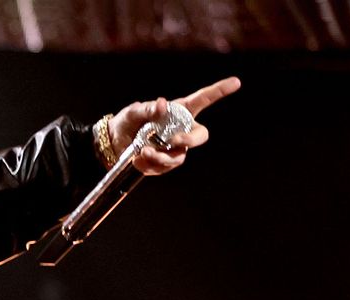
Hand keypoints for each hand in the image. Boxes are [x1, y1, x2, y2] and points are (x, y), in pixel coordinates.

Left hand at [108, 77, 241, 174]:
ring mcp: (174, 148)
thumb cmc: (128, 121)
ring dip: (162, 157)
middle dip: (190, 140)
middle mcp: (181, 130)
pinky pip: (163, 168)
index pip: (203, 100)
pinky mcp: (164, 163)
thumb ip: (148, 109)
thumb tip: (162, 104)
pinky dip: (150, 165)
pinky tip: (137, 159)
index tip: (236, 82)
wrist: (113, 142)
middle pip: (200, 136)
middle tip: (174, 140)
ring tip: (144, 152)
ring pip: (179, 157)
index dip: (219, 91)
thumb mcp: (134, 112)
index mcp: (179, 111)